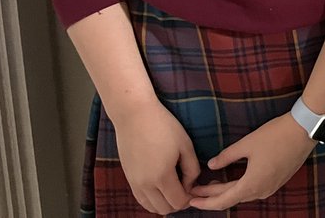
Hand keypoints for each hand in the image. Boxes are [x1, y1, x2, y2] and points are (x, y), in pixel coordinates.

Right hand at [111, 99, 199, 213]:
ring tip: (175, 187)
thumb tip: (190, 184)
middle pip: (165, 209)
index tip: (196, 185)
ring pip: (151, 207)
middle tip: (187, 186)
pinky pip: (141, 199)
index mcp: (161, 176)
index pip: (178, 202)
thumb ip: (192, 168)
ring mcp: (134, 183)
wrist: (134, 115)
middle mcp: (145, 185)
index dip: (190, 198)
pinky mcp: (128, 178)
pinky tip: (162, 187)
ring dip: (165, 203)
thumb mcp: (185, 145)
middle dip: (179, 202)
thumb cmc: (163, 126)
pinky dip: (153, 200)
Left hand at [188, 112, 315, 210]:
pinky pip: (254, 188)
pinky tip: (233, 177)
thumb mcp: (247, 144)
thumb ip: (227, 157)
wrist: (305, 130)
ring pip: (243, 194)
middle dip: (212, 195)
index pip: (222, 201)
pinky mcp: (278, 180)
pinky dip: (239, 186)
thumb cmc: (275, 136)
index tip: (191, 199)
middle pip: (231, 198)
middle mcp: (261, 191)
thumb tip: (211, 165)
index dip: (205, 202)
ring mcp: (271, 187)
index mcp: (252, 185)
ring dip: (226, 190)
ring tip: (211, 183)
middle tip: (196, 189)